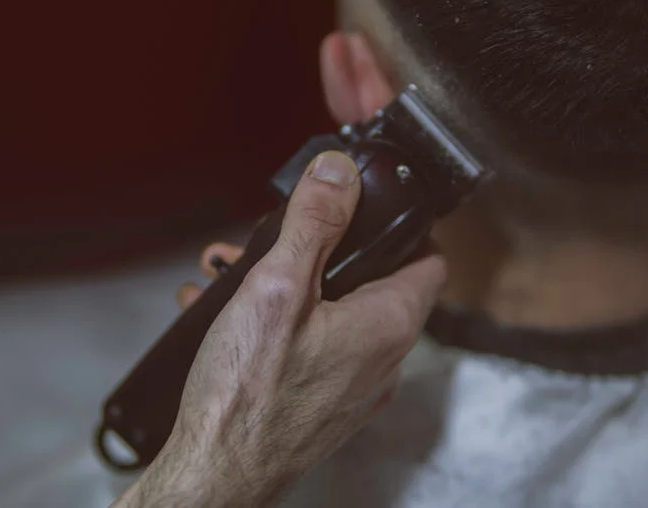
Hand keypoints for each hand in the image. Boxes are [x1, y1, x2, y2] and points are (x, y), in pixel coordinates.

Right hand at [124, 151, 446, 507]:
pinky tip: (231, 318)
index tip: (367, 207)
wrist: (219, 474)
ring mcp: (355, 387)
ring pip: (334, 312)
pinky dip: (280, 323)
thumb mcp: (279, 287)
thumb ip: (314, 223)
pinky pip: (314, 347)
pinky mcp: (325, 404)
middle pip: (371, 280)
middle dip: (318, 250)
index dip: (402, 224)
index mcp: (389, 324)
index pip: (429, 257)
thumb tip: (339, 173)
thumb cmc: (249, 395)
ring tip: (235, 276)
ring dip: (288, 284)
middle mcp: (383, 360)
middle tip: (275, 240)